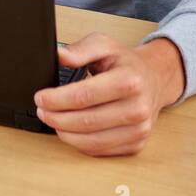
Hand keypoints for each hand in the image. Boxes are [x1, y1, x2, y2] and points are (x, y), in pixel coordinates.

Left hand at [34, 33, 185, 156]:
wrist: (154, 80)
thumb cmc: (126, 63)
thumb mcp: (104, 45)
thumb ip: (80, 49)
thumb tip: (59, 56)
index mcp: (129, 80)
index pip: (84, 96)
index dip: (57, 99)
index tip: (40, 97)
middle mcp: (138, 108)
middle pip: (86, 121)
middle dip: (56, 118)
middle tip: (42, 110)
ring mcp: (139, 130)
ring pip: (92, 141)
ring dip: (65, 134)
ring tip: (52, 121)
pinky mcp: (136, 145)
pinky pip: (101, 150)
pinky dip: (80, 144)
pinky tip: (70, 131)